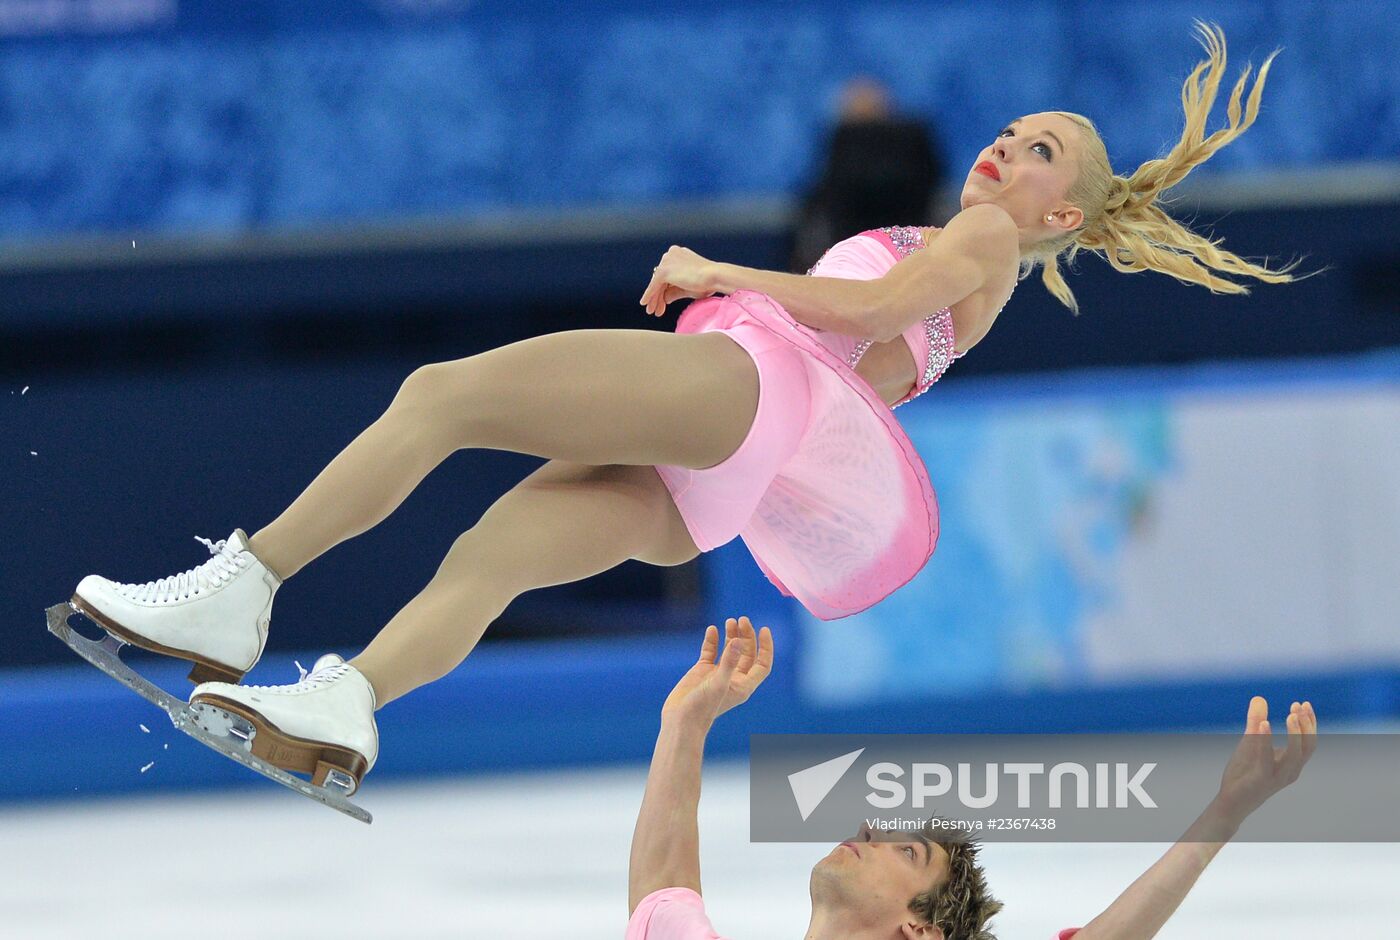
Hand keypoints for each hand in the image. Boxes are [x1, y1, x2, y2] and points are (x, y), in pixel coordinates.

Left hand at [640, 245, 720, 316]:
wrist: (715, 276)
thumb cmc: (708, 281)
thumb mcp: (688, 287)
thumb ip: (674, 291)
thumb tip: (665, 298)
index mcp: (679, 254)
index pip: (668, 273)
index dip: (665, 288)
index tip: (664, 300)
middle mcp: (671, 254)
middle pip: (661, 278)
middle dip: (658, 294)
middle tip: (656, 308)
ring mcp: (667, 261)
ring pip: (657, 282)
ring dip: (654, 298)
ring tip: (653, 311)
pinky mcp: (664, 270)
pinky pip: (654, 285)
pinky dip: (649, 295)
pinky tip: (645, 303)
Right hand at [661, 616, 773, 724]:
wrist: (680, 720)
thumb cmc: (702, 708)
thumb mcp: (718, 684)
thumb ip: (728, 662)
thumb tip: (737, 641)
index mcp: (743, 685)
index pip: (762, 664)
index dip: (766, 647)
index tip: (764, 629)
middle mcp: (733, 679)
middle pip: (747, 653)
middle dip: (746, 636)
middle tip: (742, 620)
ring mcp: (717, 674)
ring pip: (729, 650)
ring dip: (731, 635)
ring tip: (730, 621)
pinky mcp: (702, 671)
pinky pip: (710, 651)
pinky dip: (712, 640)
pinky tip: (712, 629)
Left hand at [1214, 696, 1316, 824]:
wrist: (1232, 800)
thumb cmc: (1245, 772)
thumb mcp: (1251, 742)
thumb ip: (1256, 721)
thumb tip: (1259, 698)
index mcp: (1292, 763)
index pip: (1309, 742)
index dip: (1310, 723)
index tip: (1304, 703)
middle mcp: (1290, 771)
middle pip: (1307, 747)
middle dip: (1306, 725)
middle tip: (1298, 705)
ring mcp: (1277, 776)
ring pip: (1295, 755)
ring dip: (1295, 734)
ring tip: (1290, 714)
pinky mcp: (1261, 778)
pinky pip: (1266, 758)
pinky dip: (1266, 740)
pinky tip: (1263, 724)